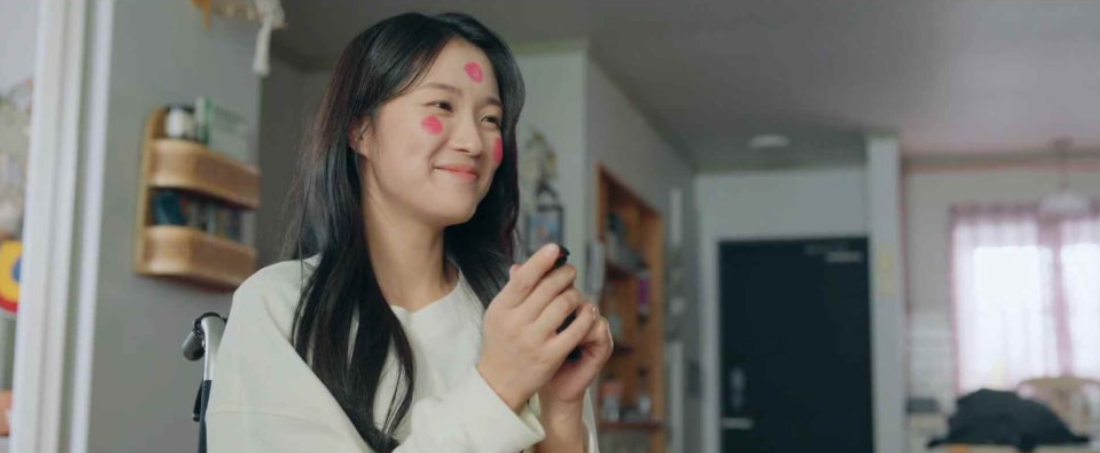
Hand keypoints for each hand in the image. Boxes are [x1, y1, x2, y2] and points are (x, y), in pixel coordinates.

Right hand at [477, 244, 598, 411]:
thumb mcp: (498, 313)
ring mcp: (534, 340)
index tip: (555, 248)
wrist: (499, 382)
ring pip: (565, 305)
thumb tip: (532, 261)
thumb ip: (514, 288)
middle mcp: (516, 323)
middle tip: (571, 272)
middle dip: (565, 275)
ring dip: (576, 294)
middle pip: (548, 288)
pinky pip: (576, 330)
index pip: (523, 278)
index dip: (540, 260)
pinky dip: (586, 316)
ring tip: (577, 294)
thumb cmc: (501, 341)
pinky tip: (588, 311)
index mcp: (502, 308)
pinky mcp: (550, 356)